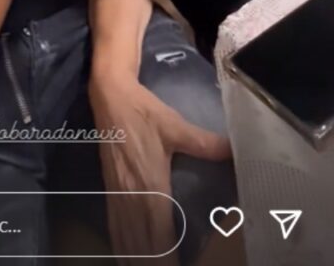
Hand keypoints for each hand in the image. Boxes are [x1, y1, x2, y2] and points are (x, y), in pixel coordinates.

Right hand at [89, 76, 230, 264]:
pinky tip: (124, 255)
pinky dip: (120, 244)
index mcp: (152, 185)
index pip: (160, 234)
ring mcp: (119, 194)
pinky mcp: (109, 188)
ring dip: (135, 258)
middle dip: (152, 263)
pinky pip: (115, 225)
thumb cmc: (145, 112)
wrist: (111, 97)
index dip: (167, 257)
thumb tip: (235, 150)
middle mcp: (133, 195)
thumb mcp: (176, 126)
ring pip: (125, 237)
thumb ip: (205, 144)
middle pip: (141, 243)